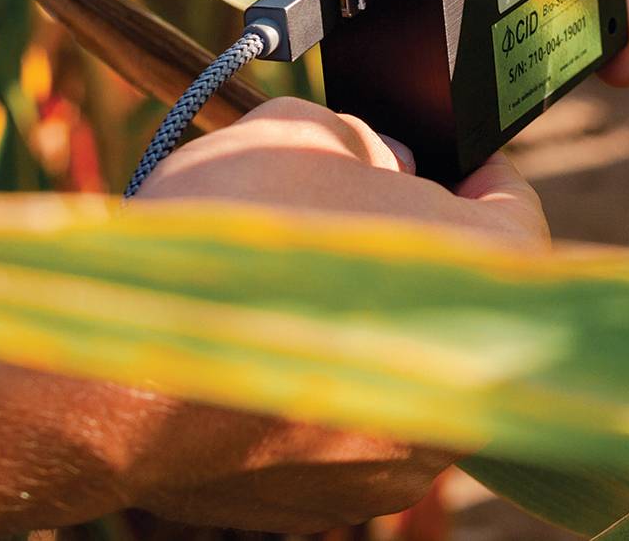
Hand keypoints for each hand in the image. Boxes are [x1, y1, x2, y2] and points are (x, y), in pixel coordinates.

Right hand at [105, 97, 546, 527]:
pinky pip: (346, 428)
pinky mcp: (337, 500)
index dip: (477, 174)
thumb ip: (368, 139)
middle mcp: (469, 384)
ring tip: (283, 286)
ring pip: (402, 369)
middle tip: (346, 216)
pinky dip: (316, 390)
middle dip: (410, 251)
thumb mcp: (300, 129)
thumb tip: (388, 164)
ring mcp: (404, 456)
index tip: (444, 161)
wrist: (111, 380)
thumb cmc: (219, 242)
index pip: (516, 211)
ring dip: (363, 325)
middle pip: (459, 298)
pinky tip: (255, 349)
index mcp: (487, 277)